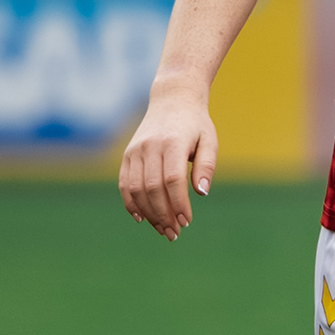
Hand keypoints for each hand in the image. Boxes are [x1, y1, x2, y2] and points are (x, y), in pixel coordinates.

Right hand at [118, 76, 216, 238]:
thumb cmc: (196, 125)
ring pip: (135, 189)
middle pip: (152, 188)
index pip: (172, 180)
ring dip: (148, 213)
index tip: (187, 221)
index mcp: (172, 143)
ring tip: (162, 229)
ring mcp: (135, 151)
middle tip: (175, 233)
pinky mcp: (127, 155)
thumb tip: (201, 193)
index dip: (178, 203)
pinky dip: (130, 203)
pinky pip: (124, 184)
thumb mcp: (209, 141)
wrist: (172, 101)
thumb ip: (206, 166)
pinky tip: (142, 218)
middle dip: (163, 214)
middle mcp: (149, 147)